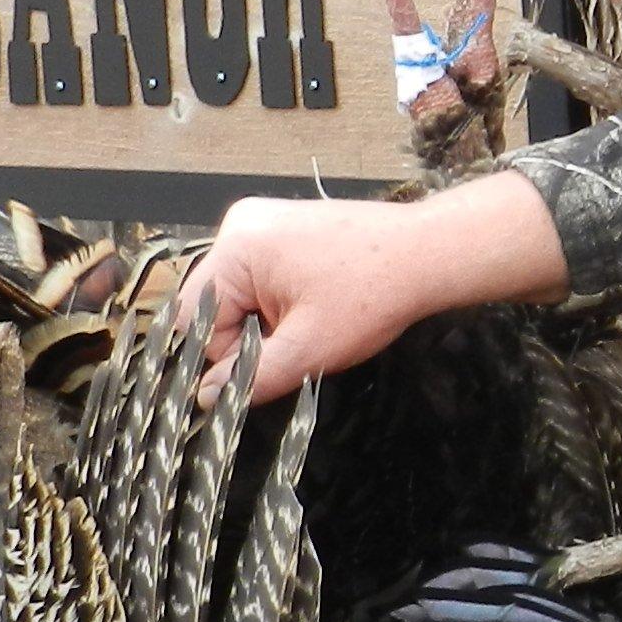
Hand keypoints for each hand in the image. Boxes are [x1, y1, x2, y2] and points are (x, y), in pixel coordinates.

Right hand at [176, 173, 566, 403]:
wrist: (427, 254)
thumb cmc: (374, 295)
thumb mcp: (308, 349)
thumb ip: (250, 379)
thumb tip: (206, 399)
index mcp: (236, 248)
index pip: (195, 320)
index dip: (223, 357)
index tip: (256, 374)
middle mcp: (240, 226)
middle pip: (214, 305)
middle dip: (248, 338)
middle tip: (295, 347)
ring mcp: (261, 223)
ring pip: (237, 296)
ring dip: (264, 323)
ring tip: (310, 324)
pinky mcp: (282, 229)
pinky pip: (258, 278)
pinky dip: (276, 303)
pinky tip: (312, 307)